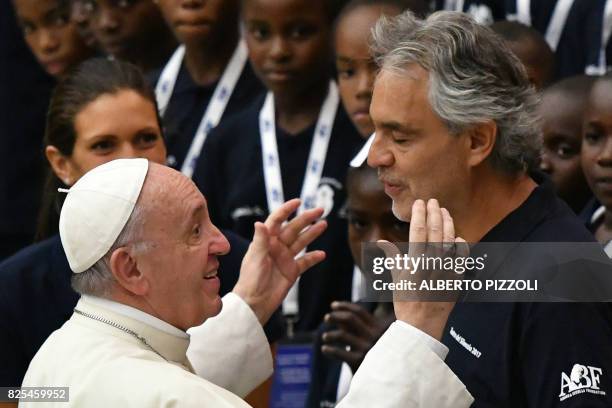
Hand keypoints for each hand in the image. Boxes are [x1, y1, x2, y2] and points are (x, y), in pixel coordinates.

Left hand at [233, 199, 326, 323]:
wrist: (254, 303)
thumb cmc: (250, 280)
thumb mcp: (255, 257)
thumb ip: (260, 240)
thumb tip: (259, 223)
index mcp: (266, 241)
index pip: (277, 220)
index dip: (287, 210)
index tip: (298, 202)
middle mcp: (276, 247)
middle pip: (293, 229)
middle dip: (306, 219)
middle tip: (319, 210)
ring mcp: (285, 259)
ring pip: (301, 242)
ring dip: (312, 233)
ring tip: (324, 224)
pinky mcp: (291, 272)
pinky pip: (305, 262)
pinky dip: (313, 258)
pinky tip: (322, 254)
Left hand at [321, 302, 393, 372]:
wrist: (385, 383)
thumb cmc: (376, 359)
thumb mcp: (369, 341)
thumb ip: (356, 328)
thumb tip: (339, 317)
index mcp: (379, 328)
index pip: (359, 311)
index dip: (344, 306)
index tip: (333, 305)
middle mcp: (375, 336)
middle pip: (350, 318)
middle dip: (335, 316)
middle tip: (326, 318)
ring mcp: (368, 348)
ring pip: (342, 334)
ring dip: (330, 334)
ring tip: (325, 337)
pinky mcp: (360, 362)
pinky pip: (339, 352)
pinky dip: (329, 350)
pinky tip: (325, 349)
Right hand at [377, 199, 467, 340]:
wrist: (422, 325)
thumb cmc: (406, 301)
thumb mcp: (396, 277)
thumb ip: (392, 256)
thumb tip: (380, 241)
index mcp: (415, 261)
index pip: (418, 230)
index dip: (419, 214)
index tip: (420, 203)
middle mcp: (432, 262)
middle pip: (435, 231)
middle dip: (434, 213)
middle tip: (433, 201)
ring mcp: (446, 269)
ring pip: (450, 240)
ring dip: (448, 223)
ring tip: (444, 212)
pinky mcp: (457, 278)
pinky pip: (462, 257)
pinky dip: (461, 245)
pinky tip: (458, 237)